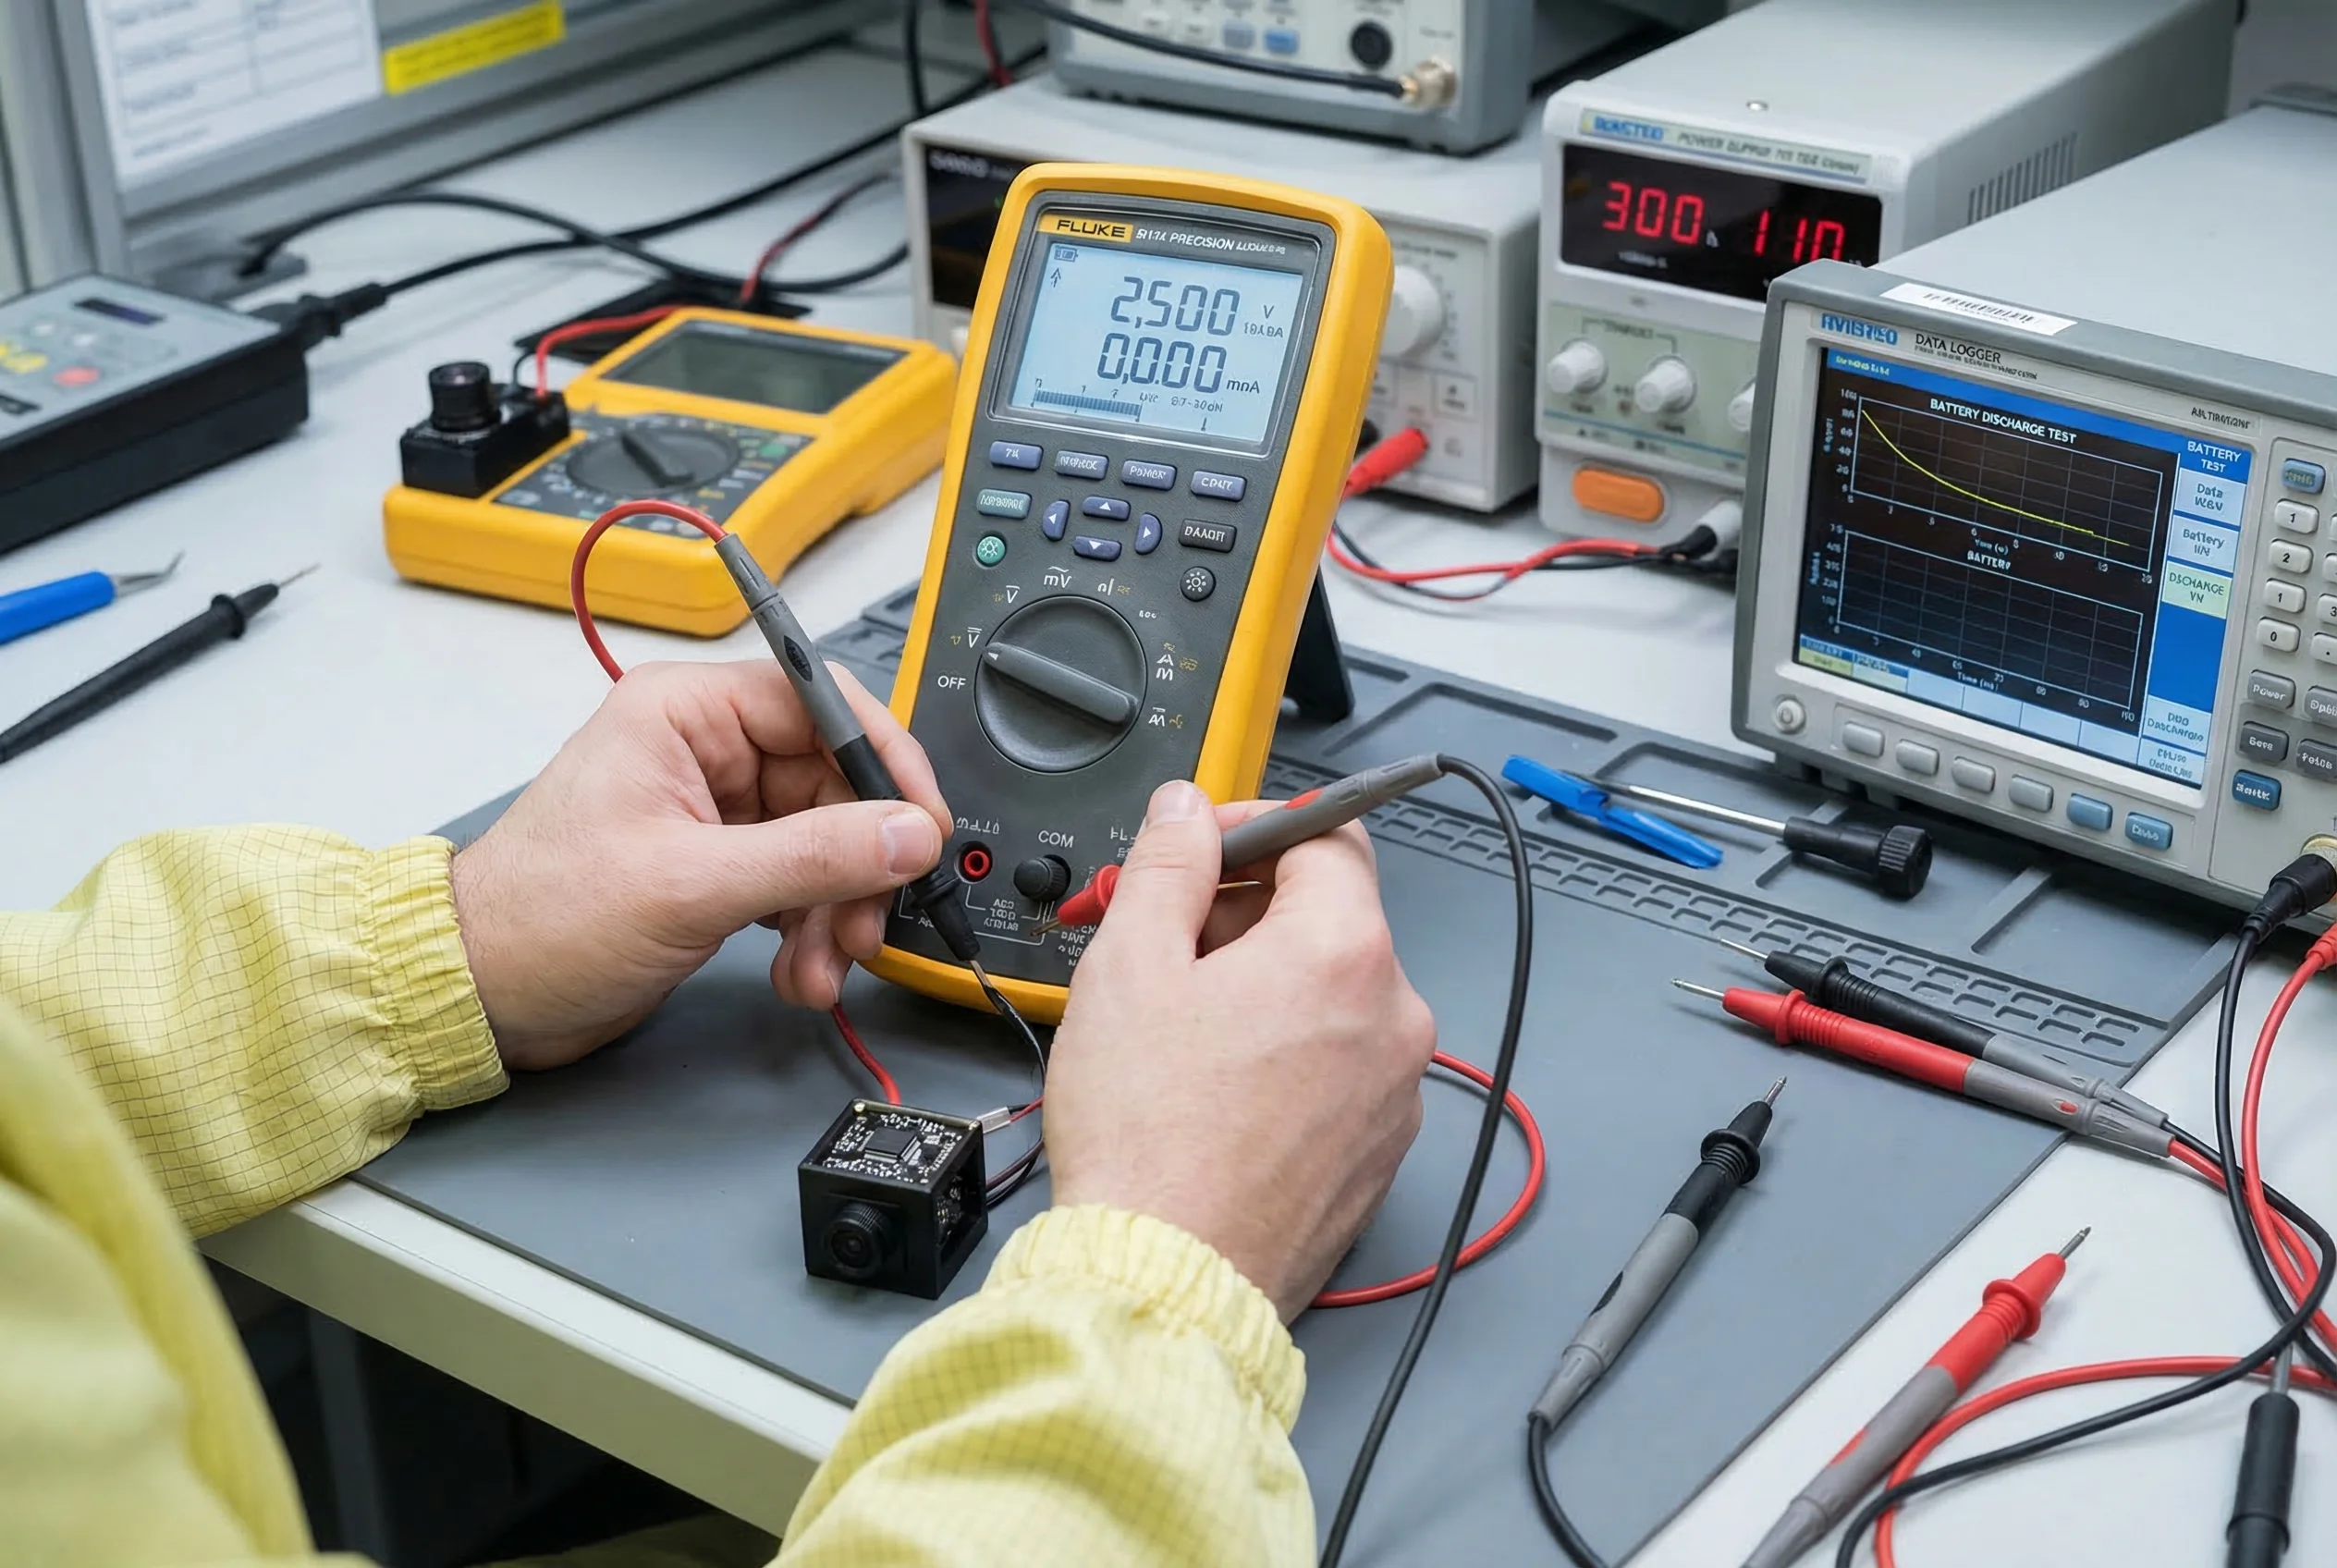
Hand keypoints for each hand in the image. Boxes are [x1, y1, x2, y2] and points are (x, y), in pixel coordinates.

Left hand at [449, 659, 949, 1070]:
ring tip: (820, 968)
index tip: (923, 826)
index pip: (823, 704)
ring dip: (837, 911)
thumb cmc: (542, 920)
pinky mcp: (718, 865)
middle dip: (860, 863)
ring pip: (827, 841)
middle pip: (836, 783)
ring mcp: (714, 809)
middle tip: (865, 925)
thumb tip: (910, 834)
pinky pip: (800, 882)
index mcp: (687, 712)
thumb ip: (814, 855)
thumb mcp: (691, 885)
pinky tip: (795, 973)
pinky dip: (811, 930)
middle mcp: (705, 748)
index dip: (885, 763)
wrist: (478, 997)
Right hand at [1045, 780, 1436, 1319]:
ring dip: (1259, 985)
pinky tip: (1210, 1086)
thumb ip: (1168, 865)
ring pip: (1330, 996)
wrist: (1167, 1279)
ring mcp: (1394, 1093)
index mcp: (1345, 954)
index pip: (1328, 834)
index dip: (1254, 825)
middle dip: (1241, 913)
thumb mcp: (1129, 966)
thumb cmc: (1148, 1138)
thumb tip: (1188, 813)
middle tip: (1157, 939)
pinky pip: (1337, 1067)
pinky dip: (1283, 1054)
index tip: (1199, 847)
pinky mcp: (1376, 1152)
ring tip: (1173, 1025)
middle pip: (1328, 917)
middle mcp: (1394, 1018)